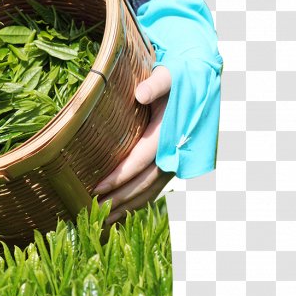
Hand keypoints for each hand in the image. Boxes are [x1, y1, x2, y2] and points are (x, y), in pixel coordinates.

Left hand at [93, 66, 174, 223]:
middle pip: (146, 182)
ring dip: (129, 206)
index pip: (142, 160)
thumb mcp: (169, 75)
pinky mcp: (175, 163)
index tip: (97, 187)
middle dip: (120, 199)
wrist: (201, 79)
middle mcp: (176, 150)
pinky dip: (140, 201)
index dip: (121, 176)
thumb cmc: (179, 76)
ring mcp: (178, 159)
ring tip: (104, 220)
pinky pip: (156, 187)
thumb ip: (156, 84)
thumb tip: (141, 93)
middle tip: (93, 211)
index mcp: (171, 132)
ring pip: (152, 190)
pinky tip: (122, 212)